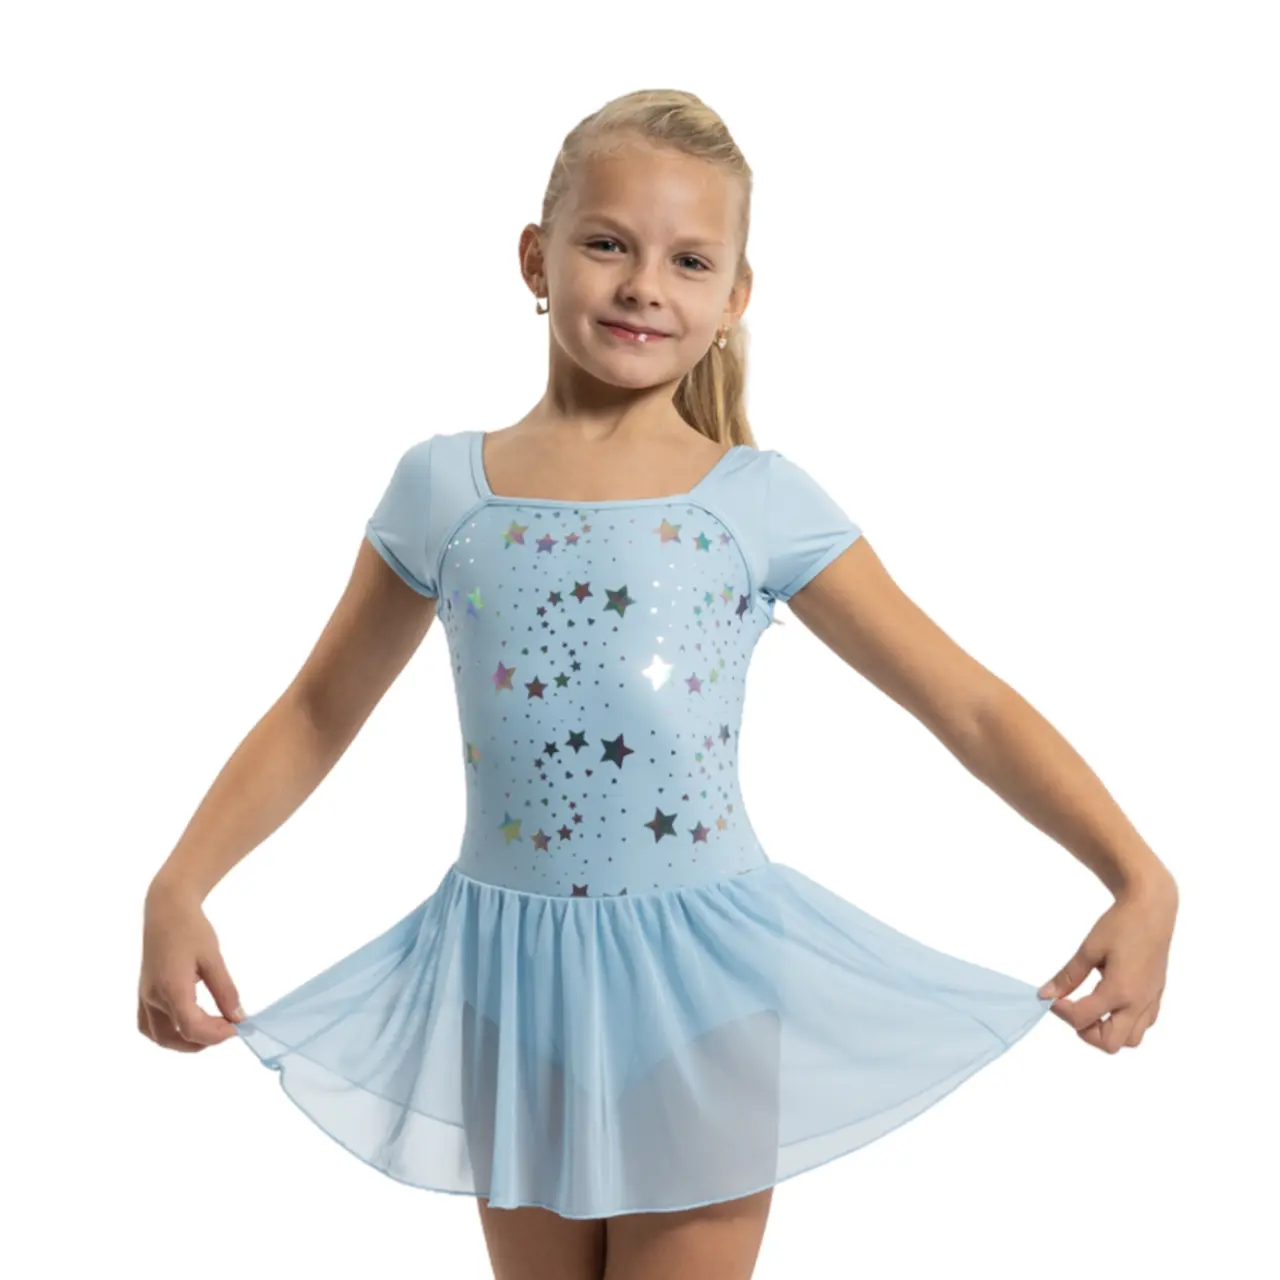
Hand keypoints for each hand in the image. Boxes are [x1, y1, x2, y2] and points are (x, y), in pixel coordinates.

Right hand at [138, 879, 244, 1051]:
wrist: (166, 910)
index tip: (237, 1028)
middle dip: (202, 1041)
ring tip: (210, 1030)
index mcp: (172, 987)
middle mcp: (153, 997)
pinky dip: (169, 1033)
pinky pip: (149, 1025)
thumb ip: (226, 991)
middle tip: (226, 1028)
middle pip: (173, 1037)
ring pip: (158, 1035)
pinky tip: (188, 1024)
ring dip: (184, 1041)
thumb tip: (238, 1017)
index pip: (191, 1027)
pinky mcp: (143, 993)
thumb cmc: (191, 929)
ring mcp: (145, 996)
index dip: (215, 1035)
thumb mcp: (214, 958)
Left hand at [1038, 870, 1177, 1052]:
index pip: (1083, 1019)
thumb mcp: (1088, 949)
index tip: (1051, 998)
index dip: (1061, 1012)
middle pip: (1111, 1043)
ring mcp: (1151, 1002)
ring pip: (1131, 1040)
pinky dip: (1124, 1023)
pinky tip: (1110, 1002)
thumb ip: (1067, 976)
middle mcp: (1139, 1003)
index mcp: (1119, 991)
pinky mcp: (1156, 996)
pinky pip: (1143, 1025)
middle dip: (1085, 1031)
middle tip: (1072, 1008)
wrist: (1152, 911)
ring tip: (1091, 1008)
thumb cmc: (1121, 925)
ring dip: (1108, 1032)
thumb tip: (1045, 994)